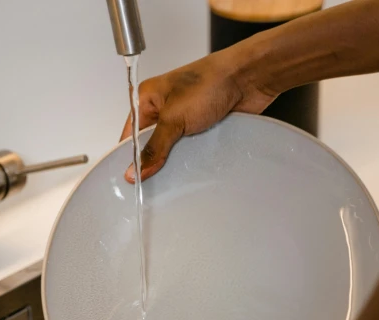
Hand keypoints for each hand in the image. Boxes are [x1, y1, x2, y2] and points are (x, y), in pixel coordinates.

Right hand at [120, 47, 275, 183]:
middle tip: (152, 183)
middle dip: (153, 161)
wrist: (249, 78)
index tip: (132, 180)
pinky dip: (192, 158)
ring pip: (172, 149)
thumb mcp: (173, 118)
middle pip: (150, 144)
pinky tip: (191, 169)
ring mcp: (184, 118)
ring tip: (173, 177)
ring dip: (175, 161)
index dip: (129, 157)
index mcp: (148, 98)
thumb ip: (154, 147)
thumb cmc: (210, 84)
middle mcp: (164, 108)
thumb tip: (134, 170)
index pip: (130, 134)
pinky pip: (190, 149)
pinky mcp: (202, 127)